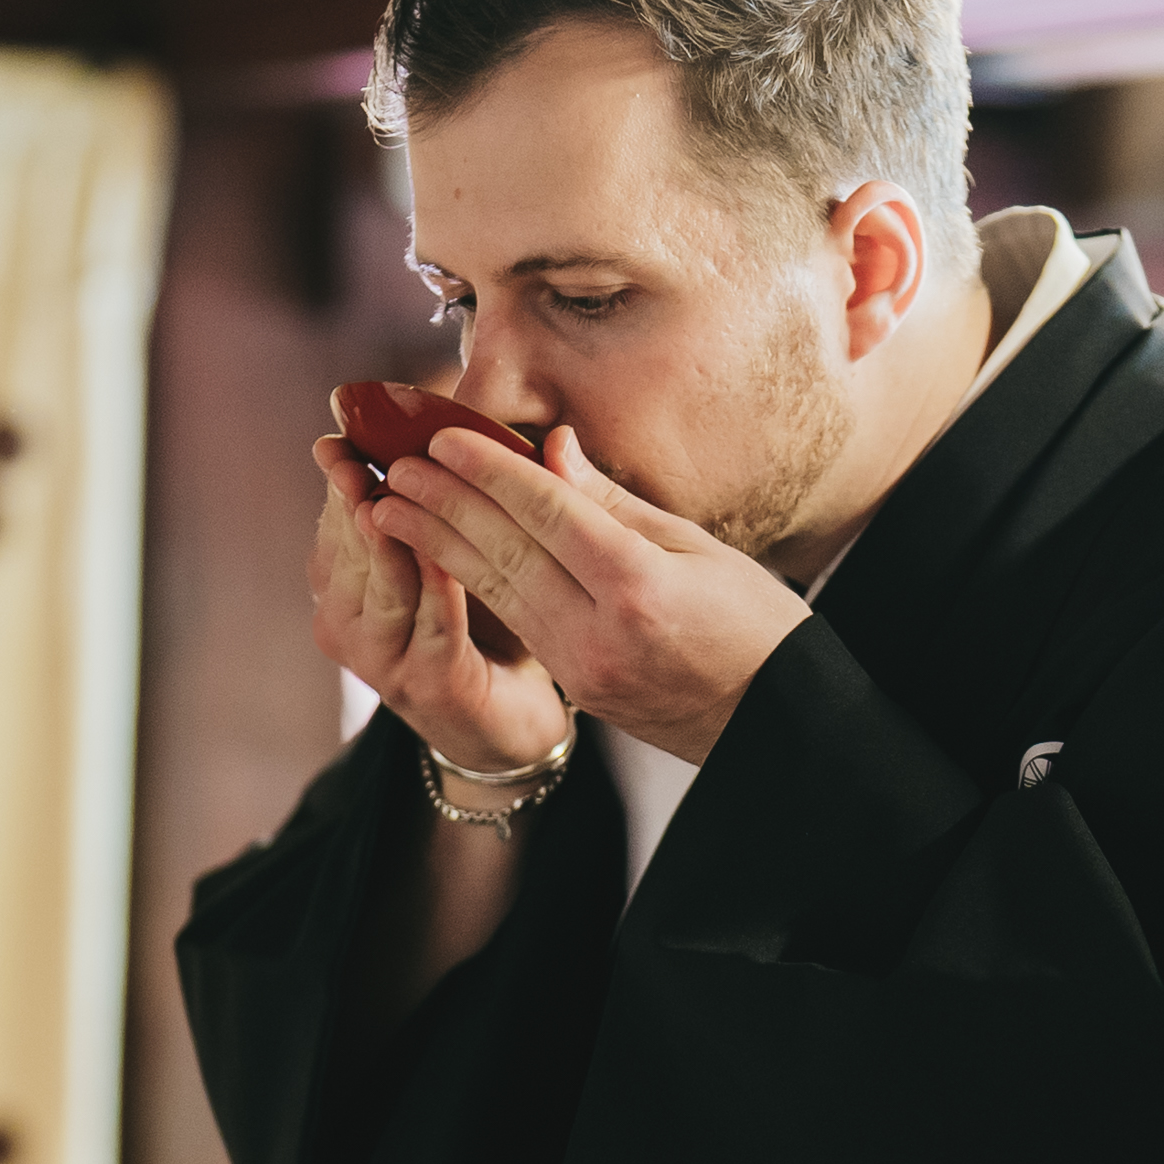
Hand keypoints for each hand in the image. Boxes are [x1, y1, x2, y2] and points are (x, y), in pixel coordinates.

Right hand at [307, 432, 569, 774]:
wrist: (511, 721)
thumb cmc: (486, 624)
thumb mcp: (460, 551)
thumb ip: (456, 495)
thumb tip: (502, 426)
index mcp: (349, 581)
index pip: (337, 518)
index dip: (338, 477)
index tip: (337, 438)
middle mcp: (350, 621)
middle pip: (348, 549)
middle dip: (351, 503)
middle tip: (354, 463)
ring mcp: (382, 659)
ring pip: (380, 589)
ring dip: (384, 547)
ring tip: (382, 505)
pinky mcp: (428, 686)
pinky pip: (431, 627)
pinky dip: (434, 591)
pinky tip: (442, 560)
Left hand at [362, 424, 812, 765]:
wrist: (774, 728)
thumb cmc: (756, 626)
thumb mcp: (702, 550)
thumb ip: (616, 504)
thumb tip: (554, 449)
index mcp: (642, 588)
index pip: (549, 515)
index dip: (492, 471)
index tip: (445, 435)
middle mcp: (603, 632)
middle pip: (507, 552)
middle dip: (445, 501)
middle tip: (393, 460)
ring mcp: (583, 668)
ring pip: (498, 590)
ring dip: (438, 542)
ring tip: (390, 503)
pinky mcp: (574, 689)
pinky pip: (515, 621)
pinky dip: (472, 579)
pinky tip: (441, 551)